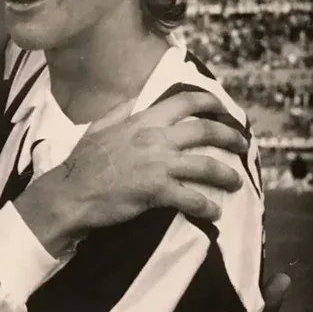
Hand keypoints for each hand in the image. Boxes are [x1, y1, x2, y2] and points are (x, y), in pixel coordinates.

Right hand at [29, 91, 247, 238]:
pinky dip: (207, 207)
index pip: (184, 102)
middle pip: (204, 131)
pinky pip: (192, 198)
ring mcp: (157, 164)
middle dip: (229, 135)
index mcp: (142, 120)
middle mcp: (154, 138)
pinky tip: (214, 212)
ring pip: (206, 165)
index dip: (209, 102)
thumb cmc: (82, 163)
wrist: (69, 193)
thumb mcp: (99, 128)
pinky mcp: (157, 191)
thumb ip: (121, 111)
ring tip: (235, 182)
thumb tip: (136, 99)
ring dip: (226, 174)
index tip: (223, 107)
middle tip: (243, 143)